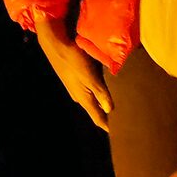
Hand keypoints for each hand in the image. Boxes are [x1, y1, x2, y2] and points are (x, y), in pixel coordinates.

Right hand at [31, 11, 110, 130]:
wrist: (55, 44)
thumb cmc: (73, 59)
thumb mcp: (91, 76)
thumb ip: (101, 93)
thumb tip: (110, 110)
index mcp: (83, 98)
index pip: (97, 117)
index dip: (107, 125)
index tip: (117, 132)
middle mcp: (79, 96)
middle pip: (95, 110)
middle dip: (106, 115)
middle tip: (120, 120)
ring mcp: (76, 87)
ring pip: (92, 99)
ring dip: (102, 102)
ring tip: (115, 106)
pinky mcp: (75, 79)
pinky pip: (89, 89)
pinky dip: (97, 92)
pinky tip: (103, 88)